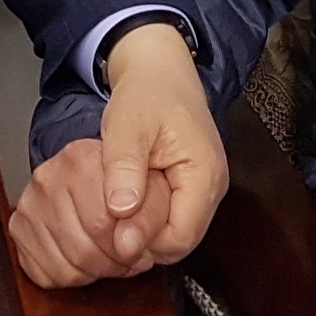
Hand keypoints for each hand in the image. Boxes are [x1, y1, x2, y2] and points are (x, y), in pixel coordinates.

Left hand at [10, 23, 226, 288]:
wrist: (159, 71)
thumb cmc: (148, 91)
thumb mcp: (128, 122)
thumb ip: (125, 167)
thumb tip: (120, 212)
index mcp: (205, 174)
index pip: (180, 238)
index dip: (142, 241)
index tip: (108, 227)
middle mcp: (211, 191)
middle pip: (176, 243)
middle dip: (139, 240)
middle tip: (104, 221)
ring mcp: (201, 194)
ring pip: (170, 238)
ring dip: (139, 232)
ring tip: (111, 210)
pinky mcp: (187, 193)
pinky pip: (166, 224)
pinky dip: (142, 222)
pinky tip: (121, 206)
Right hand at [11, 138, 170, 285]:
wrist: (95, 170)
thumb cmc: (126, 180)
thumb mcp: (154, 185)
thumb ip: (150, 213)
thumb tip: (129, 244)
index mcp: (79, 159)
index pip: (103, 224)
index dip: (130, 246)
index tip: (142, 244)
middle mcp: (48, 178)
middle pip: (83, 250)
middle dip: (114, 262)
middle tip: (130, 255)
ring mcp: (28, 204)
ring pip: (67, 266)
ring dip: (96, 271)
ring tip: (112, 255)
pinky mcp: (18, 229)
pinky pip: (47, 274)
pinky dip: (73, 275)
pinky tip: (88, 257)